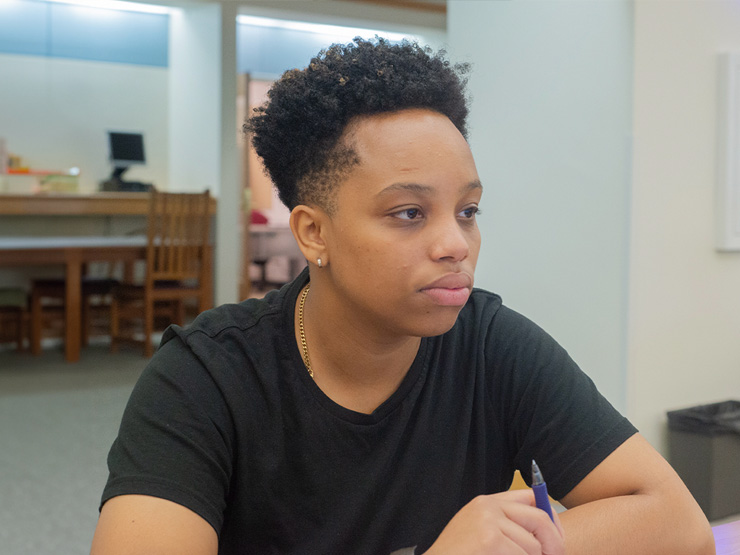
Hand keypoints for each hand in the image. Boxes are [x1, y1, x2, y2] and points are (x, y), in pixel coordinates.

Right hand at [424, 490, 563, 554]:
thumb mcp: (482, 533)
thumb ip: (507, 526)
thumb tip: (549, 533)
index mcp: (487, 502)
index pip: (532, 497)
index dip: (551, 518)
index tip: (557, 540)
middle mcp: (488, 506)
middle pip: (540, 517)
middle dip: (555, 543)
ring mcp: (487, 521)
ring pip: (533, 545)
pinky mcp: (489, 539)